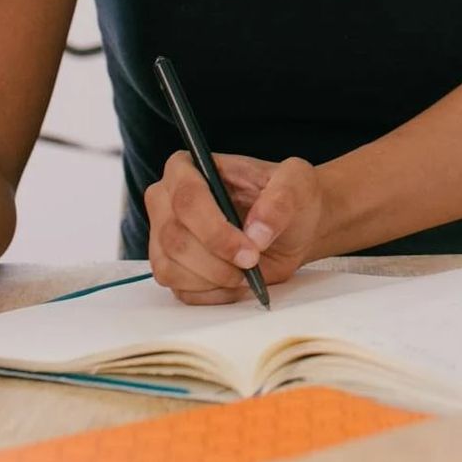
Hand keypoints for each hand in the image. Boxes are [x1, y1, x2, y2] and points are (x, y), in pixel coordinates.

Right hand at [147, 152, 321, 303]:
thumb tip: (256, 232)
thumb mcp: (295, 183)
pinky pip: (181, 291)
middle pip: (174, 237)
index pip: (187, 197)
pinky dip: (213, 293)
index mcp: (189, 167)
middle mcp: (168, 200)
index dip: (214, 229)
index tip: (248, 249)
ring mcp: (165, 236)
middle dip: (217, 259)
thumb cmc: (289, 196)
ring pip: (171, 268)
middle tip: (252, 263)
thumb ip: (280, 201)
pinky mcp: (172, 268)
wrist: (293, 227)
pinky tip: (237, 281)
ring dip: (214, 278)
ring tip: (246, 271)